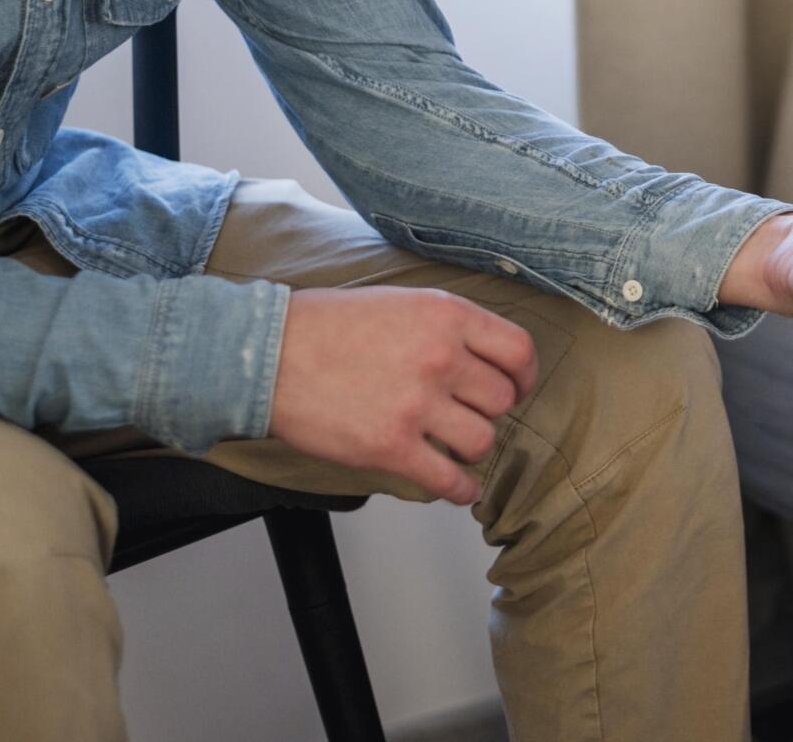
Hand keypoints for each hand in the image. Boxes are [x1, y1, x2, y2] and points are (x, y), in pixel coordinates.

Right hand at [266, 286, 537, 505]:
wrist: (268, 354)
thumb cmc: (328, 325)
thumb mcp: (401, 301)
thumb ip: (446, 324)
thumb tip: (483, 354)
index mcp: (446, 315)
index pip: (517, 351)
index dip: (523, 375)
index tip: (517, 386)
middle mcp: (440, 357)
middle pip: (503, 399)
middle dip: (491, 410)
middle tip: (471, 413)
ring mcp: (417, 404)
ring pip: (482, 440)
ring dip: (473, 447)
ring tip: (456, 445)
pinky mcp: (391, 447)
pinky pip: (448, 479)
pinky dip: (461, 489)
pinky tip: (458, 487)